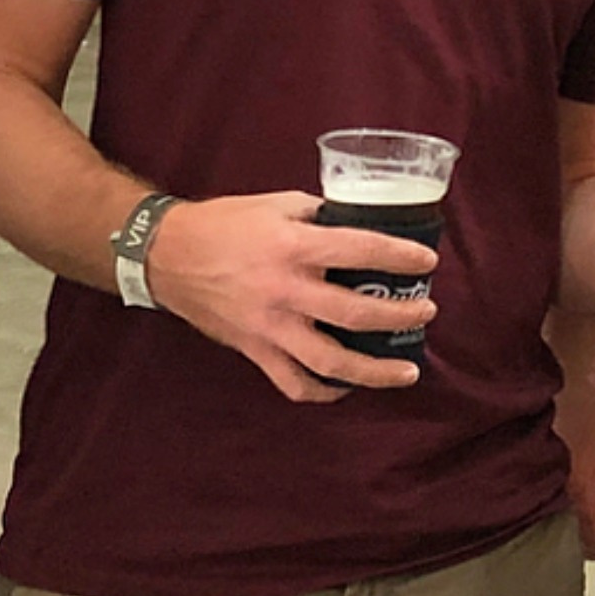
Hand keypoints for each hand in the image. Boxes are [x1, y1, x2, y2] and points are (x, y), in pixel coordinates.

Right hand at [146, 192, 435, 404]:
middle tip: (426, 313)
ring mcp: (270, 327)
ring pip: (330, 363)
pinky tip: (345, 386)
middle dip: (400, 316)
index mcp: (294, 247)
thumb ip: (318, 214)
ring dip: (374, 372)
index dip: (399, 257)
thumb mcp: (276, 204)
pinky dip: (323, 391)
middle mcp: (286, 291)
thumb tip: (357, 221)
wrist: (168, 256)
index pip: (360, 250)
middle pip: (356, 314)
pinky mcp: (254, 350)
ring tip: (405, 372)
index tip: (426, 262)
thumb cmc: (224, 223)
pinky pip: (293, 383)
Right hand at [551, 330, 594, 558]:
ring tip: (581, 485)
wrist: (554, 334)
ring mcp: (529, 459)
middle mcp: (549, 477)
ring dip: (562, 500)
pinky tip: (557, 456)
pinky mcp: (517, 439)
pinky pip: (529, 472)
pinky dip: (544, 474)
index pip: (593, 534)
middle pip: (565, 522)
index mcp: (580, 478)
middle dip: (582, 524)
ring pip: (545, 499)